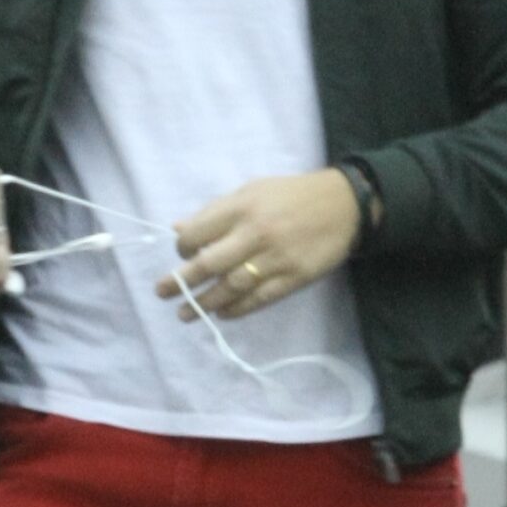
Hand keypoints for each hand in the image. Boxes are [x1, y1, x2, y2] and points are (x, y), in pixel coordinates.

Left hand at [156, 170, 360, 322]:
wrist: (344, 205)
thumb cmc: (291, 195)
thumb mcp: (251, 191)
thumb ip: (215, 211)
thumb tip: (179, 229)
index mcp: (242, 208)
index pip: (198, 234)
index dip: (183, 248)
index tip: (182, 254)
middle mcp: (256, 234)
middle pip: (209, 265)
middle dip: (180, 282)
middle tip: (162, 292)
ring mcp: (275, 259)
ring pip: (231, 288)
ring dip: (204, 304)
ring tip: (185, 314)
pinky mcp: (293, 278)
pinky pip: (258, 300)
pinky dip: (237, 309)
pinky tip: (222, 313)